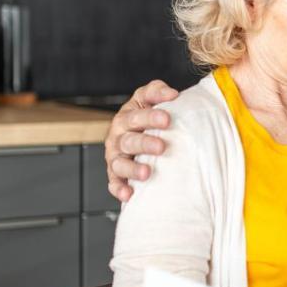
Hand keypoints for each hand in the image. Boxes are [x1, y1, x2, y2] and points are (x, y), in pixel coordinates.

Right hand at [105, 80, 179, 201]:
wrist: (138, 133)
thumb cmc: (147, 116)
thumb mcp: (149, 99)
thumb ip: (158, 92)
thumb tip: (173, 94)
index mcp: (126, 117)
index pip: (136, 116)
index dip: (151, 117)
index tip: (167, 119)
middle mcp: (118, 137)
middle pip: (128, 141)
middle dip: (144, 144)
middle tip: (161, 147)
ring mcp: (115, 157)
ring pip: (120, 163)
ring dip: (132, 169)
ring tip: (146, 173)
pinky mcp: (115, 175)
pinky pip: (114, 183)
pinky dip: (119, 189)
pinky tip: (129, 194)